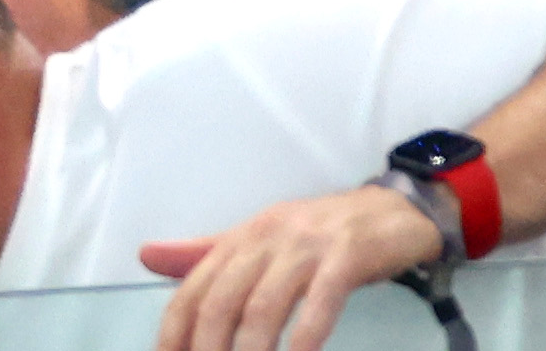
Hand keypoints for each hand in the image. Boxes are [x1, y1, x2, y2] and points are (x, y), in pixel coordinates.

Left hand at [140, 187, 450, 350]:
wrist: (400, 207)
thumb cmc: (324, 233)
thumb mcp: (263, 237)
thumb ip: (206, 252)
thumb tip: (146, 255)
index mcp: (244, 236)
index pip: (192, 291)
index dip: (174, 337)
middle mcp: (270, 236)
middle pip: (221, 302)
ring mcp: (310, 244)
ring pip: (264, 306)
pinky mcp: (349, 253)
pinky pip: (321, 301)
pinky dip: (305, 337)